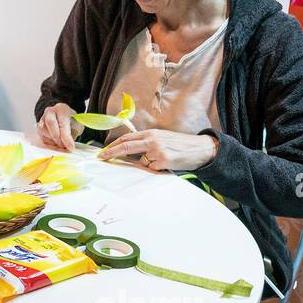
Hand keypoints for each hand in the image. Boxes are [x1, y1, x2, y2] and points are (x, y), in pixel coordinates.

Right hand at [37, 102, 81, 150]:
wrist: (63, 118)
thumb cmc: (71, 121)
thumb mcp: (78, 125)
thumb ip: (75, 132)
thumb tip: (69, 145)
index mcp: (62, 109)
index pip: (62, 122)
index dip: (66, 137)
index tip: (70, 147)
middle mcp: (50, 112)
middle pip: (50, 123)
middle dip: (57, 138)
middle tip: (64, 146)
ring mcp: (42, 119)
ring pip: (44, 132)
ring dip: (53, 142)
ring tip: (62, 144)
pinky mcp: (39, 128)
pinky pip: (42, 138)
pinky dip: (50, 144)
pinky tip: (56, 144)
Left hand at [97, 129, 217, 172]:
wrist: (201, 148)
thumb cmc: (182, 145)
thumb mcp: (162, 138)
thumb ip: (147, 143)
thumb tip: (129, 151)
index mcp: (151, 133)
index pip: (127, 138)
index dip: (113, 145)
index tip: (104, 151)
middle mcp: (152, 139)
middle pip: (126, 146)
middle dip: (111, 152)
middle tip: (101, 158)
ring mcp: (157, 150)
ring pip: (142, 161)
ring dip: (148, 164)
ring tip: (163, 160)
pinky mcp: (164, 160)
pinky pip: (153, 168)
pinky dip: (158, 169)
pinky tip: (169, 164)